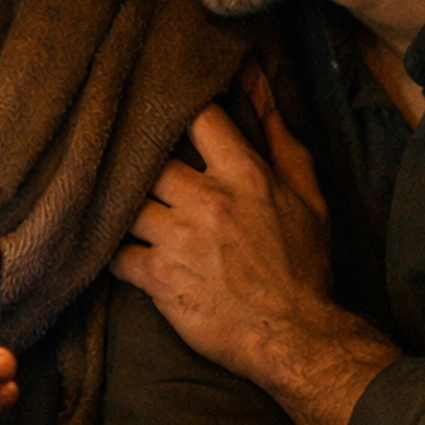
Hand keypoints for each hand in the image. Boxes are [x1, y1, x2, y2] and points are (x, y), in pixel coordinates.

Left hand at [112, 70, 400, 424]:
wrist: (294, 337)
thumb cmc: (305, 266)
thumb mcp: (309, 197)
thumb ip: (282, 141)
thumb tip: (262, 87)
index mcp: (244, 175)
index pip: (197, 117)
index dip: (175, 106)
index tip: (162, 104)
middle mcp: (206, 201)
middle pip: (148, 158)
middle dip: (140, 160)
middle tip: (129, 160)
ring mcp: (178, 240)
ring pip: (126, 204)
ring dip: (124, 206)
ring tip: (118, 205)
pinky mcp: (158, 279)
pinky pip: (116, 254)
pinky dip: (114, 251)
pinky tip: (121, 249)